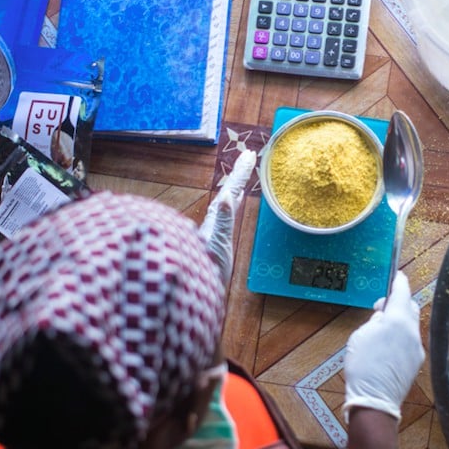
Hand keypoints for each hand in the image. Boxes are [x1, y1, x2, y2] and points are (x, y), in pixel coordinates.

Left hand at [199, 148, 255, 280]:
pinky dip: (232, 203)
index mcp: (216, 220)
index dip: (240, 173)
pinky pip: (226, 214)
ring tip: (243, 172)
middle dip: (239, 174)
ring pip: (227, 200)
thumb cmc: (206, 271)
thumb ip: (222, 222)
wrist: (198, 293)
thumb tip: (227, 197)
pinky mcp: (215, 239)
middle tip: (250, 156)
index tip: (250, 156)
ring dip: (236, 185)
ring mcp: (214, 230)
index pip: (230, 190)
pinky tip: (232, 201)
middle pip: (228, 191)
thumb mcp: (216, 246)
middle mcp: (214, 222)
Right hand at [343, 271, 424, 420]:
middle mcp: (412, 330)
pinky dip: (402, 338)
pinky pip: (411, 341)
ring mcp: (417, 346)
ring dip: (400, 322)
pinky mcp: (418, 359)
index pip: (402, 291)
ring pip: (411, 324)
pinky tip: (388, 349)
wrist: (375, 400)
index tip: (397, 275)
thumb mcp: (361, 335)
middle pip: (410, 306)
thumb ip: (375, 320)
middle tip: (381, 309)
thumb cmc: (362, 366)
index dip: (399, 281)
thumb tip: (384, 314)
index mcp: (397, 319)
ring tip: (383, 332)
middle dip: (398, 303)